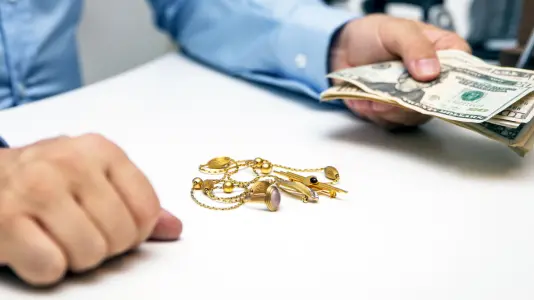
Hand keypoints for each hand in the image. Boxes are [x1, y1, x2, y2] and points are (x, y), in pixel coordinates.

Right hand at [0, 134, 181, 285]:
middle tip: (80, 233)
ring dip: (75, 258)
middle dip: (104, 247)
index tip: (115, 228)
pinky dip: (44, 268)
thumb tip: (174, 228)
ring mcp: (36, 188)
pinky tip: (34, 246)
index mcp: (100, 150)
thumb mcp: (93, 177)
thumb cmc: (45, 180)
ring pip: (90, 253)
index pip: (147, 209)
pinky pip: (51, 266)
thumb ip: (134, 202)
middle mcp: (70, 163)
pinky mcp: (4, 218)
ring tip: (56, 238)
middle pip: (121, 235)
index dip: (136, 232)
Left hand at [329, 14, 470, 128]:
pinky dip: (376, 113)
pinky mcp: (394, 113)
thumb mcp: (396, 30)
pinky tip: (366, 100)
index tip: (438, 88)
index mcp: (445, 54)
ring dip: (392, 109)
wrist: (345, 49)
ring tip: (374, 95)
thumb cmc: (375, 34)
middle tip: (396, 95)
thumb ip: (414, 46)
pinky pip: (392, 122)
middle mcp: (434, 81)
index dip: (456, 84)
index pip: (465, 72)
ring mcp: (415, 100)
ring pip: (414, 117)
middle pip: (439, 102)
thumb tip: (430, 71)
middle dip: (415, 102)